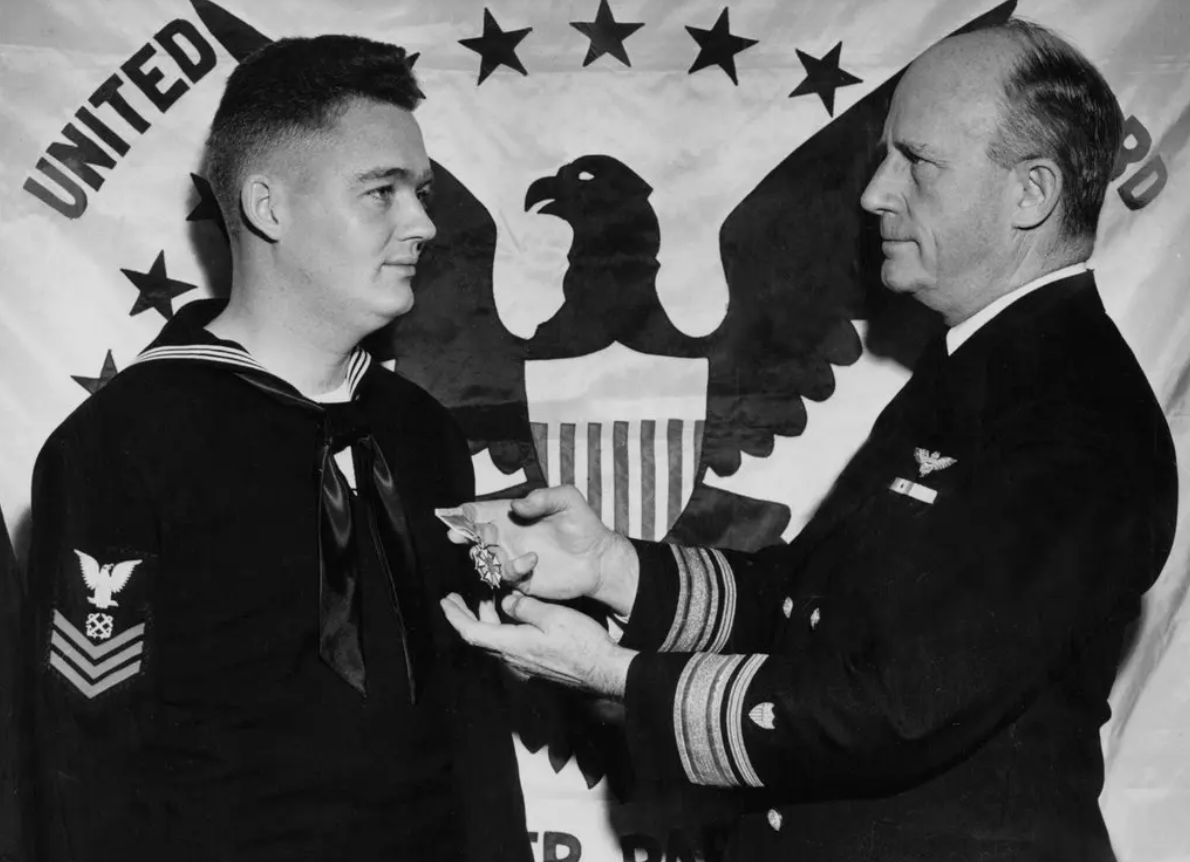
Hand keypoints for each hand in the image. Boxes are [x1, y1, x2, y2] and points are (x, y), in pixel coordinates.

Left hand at [440, 592, 636, 697]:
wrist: (604, 671)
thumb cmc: (582, 644)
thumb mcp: (552, 616)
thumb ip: (525, 607)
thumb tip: (507, 602)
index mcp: (513, 645)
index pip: (471, 632)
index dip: (455, 616)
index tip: (446, 601)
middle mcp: (513, 659)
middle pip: (479, 637)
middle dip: (466, 616)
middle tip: (457, 599)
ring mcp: (524, 665)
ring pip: (494, 641)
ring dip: (486, 620)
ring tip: (487, 599)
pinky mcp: (535, 666)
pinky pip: (509, 646)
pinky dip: (502, 628)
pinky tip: (513, 616)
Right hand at [451, 486, 639, 617]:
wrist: (598, 558)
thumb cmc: (583, 525)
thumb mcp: (567, 499)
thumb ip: (542, 497)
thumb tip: (516, 507)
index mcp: (512, 516)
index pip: (480, 512)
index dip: (463, 513)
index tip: (454, 514)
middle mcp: (508, 537)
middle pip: (474, 536)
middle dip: (463, 535)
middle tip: (462, 535)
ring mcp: (512, 558)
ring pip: (483, 559)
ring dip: (485, 554)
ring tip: (497, 548)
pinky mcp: (521, 579)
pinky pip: (506, 576)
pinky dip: (513, 568)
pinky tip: (531, 560)